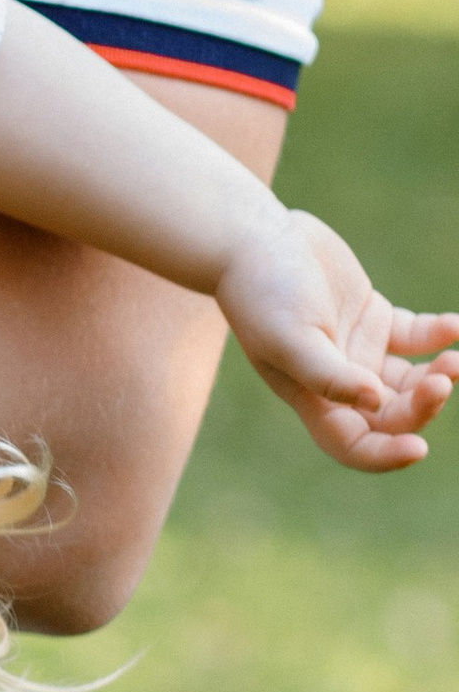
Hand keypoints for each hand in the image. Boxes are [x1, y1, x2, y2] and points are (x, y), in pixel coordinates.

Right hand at [217, 210, 458, 470]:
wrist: (253, 236)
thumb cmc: (261, 290)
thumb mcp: (288, 337)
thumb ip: (328, 375)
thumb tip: (375, 402)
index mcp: (312, 397)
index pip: (353, 445)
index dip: (386, 455)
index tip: (418, 448)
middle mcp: (339, 381)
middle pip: (393, 413)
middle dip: (423, 404)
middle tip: (443, 378)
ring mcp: (359, 349)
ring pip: (412, 380)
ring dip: (439, 375)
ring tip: (457, 357)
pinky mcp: (372, 317)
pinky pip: (417, 337)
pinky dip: (439, 335)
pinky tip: (454, 327)